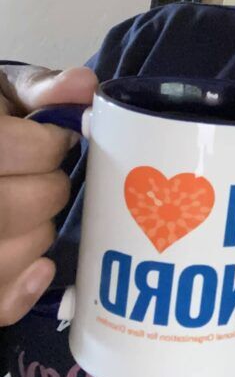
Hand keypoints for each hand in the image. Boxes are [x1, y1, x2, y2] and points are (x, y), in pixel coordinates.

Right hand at [0, 65, 97, 325]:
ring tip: (28, 216)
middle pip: (13, 207)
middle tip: (44, 179)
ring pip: (8, 257)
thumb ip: (40, 90)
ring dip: (37, 237)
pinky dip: (24, 290)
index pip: (11, 149)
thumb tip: (85, 85)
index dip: (47, 147)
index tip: (58, 142)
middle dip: (48, 192)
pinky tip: (37, 268)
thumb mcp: (0, 94)